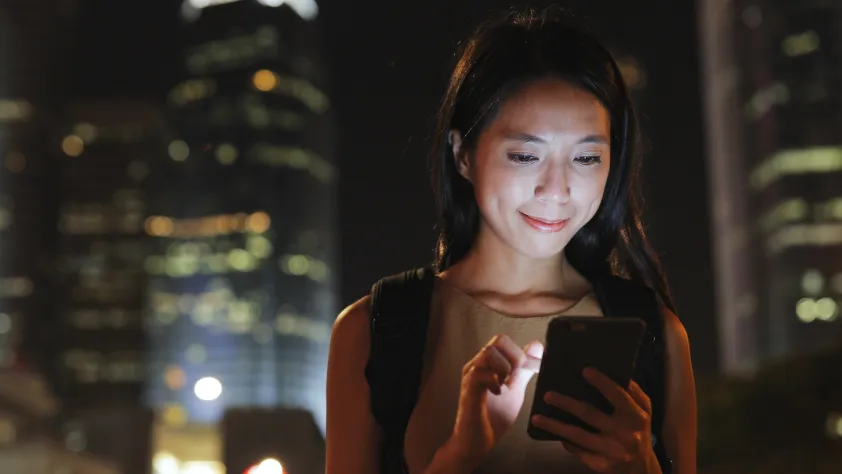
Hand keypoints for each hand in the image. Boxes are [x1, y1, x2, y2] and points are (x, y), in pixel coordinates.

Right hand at [447, 334, 542, 469]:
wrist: (476, 442)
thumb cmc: (492, 417)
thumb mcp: (515, 390)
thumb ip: (524, 370)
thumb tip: (536, 347)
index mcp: (487, 364)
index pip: (503, 340)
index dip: (521, 352)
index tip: (531, 369)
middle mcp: (476, 366)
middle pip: (497, 341)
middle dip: (515, 357)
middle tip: (516, 378)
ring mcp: (470, 377)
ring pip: (488, 352)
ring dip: (504, 367)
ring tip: (505, 384)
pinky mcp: (468, 390)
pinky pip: (479, 374)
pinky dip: (493, 380)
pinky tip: (498, 392)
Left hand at [530, 368, 658, 473]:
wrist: (641, 468)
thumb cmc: (637, 430)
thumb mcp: (643, 410)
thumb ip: (632, 392)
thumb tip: (611, 370)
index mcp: (635, 416)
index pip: (618, 396)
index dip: (602, 383)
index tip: (585, 370)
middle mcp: (624, 434)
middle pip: (590, 414)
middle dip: (566, 404)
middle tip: (548, 395)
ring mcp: (611, 451)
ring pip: (577, 435)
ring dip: (554, 426)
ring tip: (537, 418)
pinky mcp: (600, 464)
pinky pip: (577, 449)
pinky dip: (564, 439)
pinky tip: (552, 431)